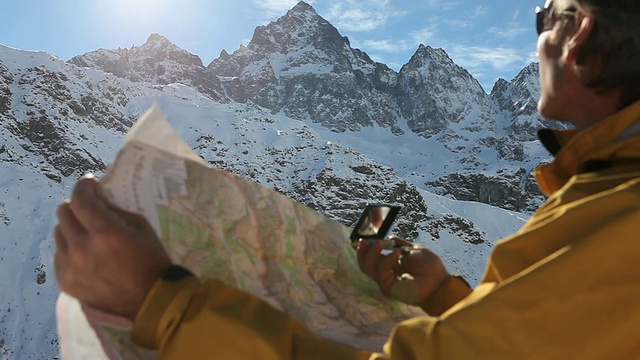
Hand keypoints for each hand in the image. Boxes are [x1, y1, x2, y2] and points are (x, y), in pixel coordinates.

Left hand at [54, 175, 171, 319]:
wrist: (150, 302)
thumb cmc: (152, 261)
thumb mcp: (141, 227)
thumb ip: (116, 211)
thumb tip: (98, 199)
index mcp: (104, 232)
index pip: (80, 199)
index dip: (84, 186)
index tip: (90, 184)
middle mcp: (81, 247)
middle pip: (63, 213)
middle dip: (77, 205)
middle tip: (89, 208)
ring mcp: (70, 266)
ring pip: (58, 234)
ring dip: (71, 227)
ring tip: (87, 233)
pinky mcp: (65, 282)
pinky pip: (59, 255)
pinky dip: (70, 249)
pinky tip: (85, 254)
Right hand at [357, 236, 448, 305]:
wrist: (438, 281)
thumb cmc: (429, 267)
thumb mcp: (413, 249)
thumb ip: (400, 244)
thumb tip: (389, 238)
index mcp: (390, 264)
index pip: (372, 256)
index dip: (367, 247)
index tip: (366, 237)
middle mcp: (385, 273)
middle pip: (365, 263)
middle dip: (363, 251)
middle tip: (364, 241)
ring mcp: (385, 281)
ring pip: (367, 268)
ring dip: (371, 253)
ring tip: (379, 243)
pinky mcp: (388, 288)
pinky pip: (381, 272)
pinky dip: (387, 260)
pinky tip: (397, 253)